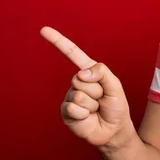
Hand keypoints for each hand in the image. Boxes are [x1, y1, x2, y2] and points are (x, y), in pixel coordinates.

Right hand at [41, 27, 132, 149]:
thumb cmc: (115, 106)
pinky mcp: (66, 111)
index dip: (58, 41)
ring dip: (92, 104)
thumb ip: (102, 72)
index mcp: (89, 72)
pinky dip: (84, 114)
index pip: (73, 54)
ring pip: (79, 94)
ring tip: (96, 109)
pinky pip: (73, 108)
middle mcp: (77, 82)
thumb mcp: (115, 86)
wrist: (113, 129)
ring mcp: (70, 96)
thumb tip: (81, 72)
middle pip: (81, 78)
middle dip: (97, 90)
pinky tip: (88, 117)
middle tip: (102, 99)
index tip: (43, 30)